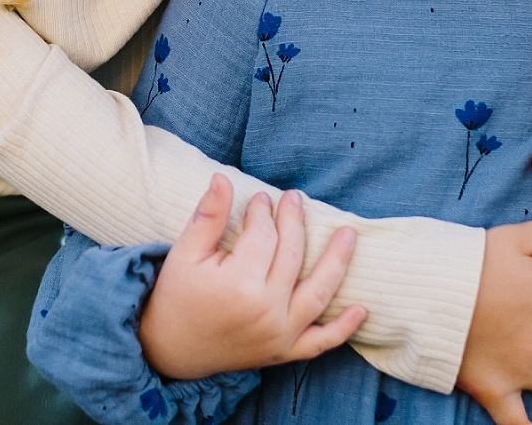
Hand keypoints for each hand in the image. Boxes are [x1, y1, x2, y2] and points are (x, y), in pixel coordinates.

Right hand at [138, 174, 366, 378]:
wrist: (169, 350)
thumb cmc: (175, 296)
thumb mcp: (185, 253)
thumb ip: (208, 216)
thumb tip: (223, 178)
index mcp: (239, 285)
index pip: (264, 236)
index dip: (263, 212)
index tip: (261, 199)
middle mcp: (265, 312)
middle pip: (292, 256)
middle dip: (294, 222)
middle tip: (294, 199)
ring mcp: (278, 336)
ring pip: (318, 294)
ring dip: (337, 263)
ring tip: (348, 235)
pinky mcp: (282, 353)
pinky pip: (320, 343)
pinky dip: (342, 329)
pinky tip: (362, 310)